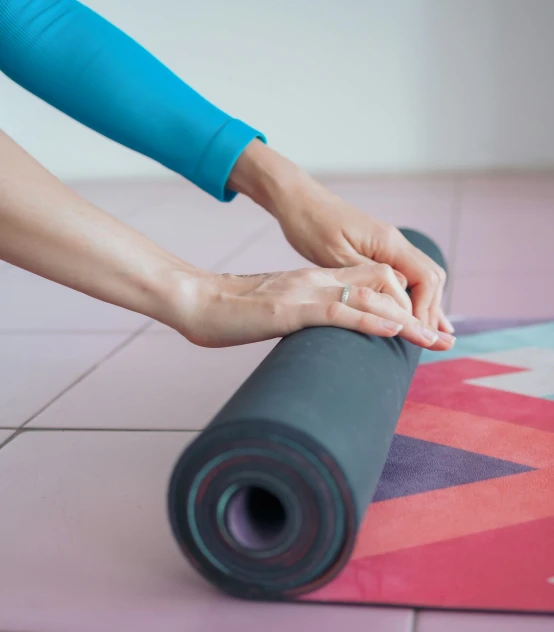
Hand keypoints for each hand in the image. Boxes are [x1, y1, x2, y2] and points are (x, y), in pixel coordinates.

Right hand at [169, 263, 455, 349]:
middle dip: (417, 311)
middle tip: (441, 339)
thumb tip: (319, 336)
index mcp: (314, 281)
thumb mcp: (275, 311)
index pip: (371, 282)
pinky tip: (393, 329)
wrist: (193, 300)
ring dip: (405, 318)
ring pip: (369, 295)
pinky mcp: (289, 307)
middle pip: (382, 283)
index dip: (403, 301)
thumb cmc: (228, 312)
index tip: (423, 328)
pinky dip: (370, 319)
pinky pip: (339, 310)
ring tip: (431, 340)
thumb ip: (301, 316)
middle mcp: (316, 280)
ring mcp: (304, 291)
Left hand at [229, 141, 451, 333]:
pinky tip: (411, 313)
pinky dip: (413, 296)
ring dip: (427, 305)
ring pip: (422, 277)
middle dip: (433, 311)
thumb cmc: (310, 226)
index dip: (426, 310)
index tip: (420, 335)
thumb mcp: (336, 257)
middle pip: (432, 279)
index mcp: (388, 243)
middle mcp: (395, 243)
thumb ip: (369, 278)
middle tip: (432, 342)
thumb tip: (401, 295)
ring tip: (431, 335)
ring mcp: (389, 246)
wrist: (297, 201)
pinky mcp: (378, 250)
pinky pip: (406, 275)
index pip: (426, 280)